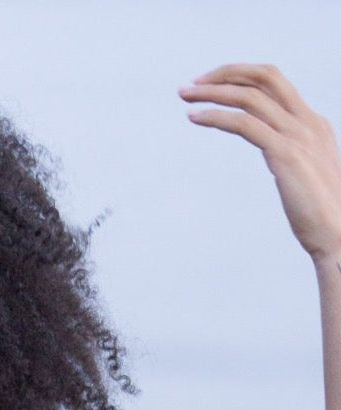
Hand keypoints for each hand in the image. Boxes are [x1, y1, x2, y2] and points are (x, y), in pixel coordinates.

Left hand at [180, 64, 340, 264]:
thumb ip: (293, 156)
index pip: (275, 83)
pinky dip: (216, 116)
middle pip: (264, 77)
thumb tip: (278, 156)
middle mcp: (307, 122)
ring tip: (184, 95)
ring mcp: (298, 136)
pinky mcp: (285, 155)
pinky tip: (195, 117)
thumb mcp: (307, 173)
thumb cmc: (320, 214)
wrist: (338, 234)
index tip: (212, 85)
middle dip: (226, 73)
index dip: (241, 77)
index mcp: (313, 124)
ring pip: (250, 96)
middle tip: (191, 84)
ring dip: (212, 92)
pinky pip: (244, 124)